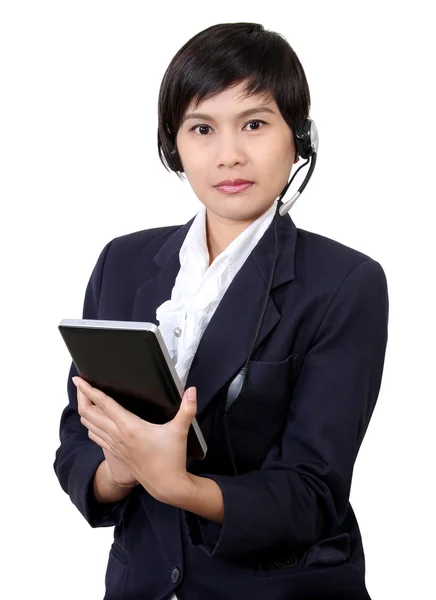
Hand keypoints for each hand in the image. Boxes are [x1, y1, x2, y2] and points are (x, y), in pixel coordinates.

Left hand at [74, 376, 196, 503]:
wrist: (165, 485)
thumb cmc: (172, 458)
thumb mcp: (180, 431)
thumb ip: (187, 409)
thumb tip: (192, 390)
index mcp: (129, 426)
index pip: (104, 404)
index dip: (89, 390)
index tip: (79, 380)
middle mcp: (117, 435)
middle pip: (89, 413)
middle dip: (82, 397)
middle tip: (80, 384)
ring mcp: (114, 445)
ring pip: (89, 425)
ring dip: (84, 411)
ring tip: (84, 398)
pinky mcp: (115, 453)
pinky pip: (95, 437)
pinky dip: (90, 426)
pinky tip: (93, 422)